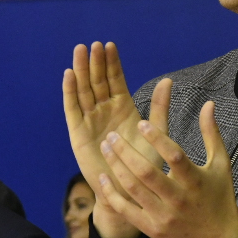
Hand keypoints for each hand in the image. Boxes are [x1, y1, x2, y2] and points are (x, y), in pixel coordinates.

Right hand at [62, 43, 164, 237]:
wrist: (129, 192)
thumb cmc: (145, 166)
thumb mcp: (155, 133)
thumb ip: (159, 107)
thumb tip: (168, 81)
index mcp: (123, 108)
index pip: (115, 80)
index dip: (112, 64)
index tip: (110, 45)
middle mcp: (105, 111)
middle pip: (97, 81)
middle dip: (95, 63)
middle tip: (94, 44)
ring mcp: (90, 121)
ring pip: (84, 90)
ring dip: (81, 71)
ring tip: (80, 51)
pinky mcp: (78, 133)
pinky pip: (73, 109)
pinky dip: (70, 92)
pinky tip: (69, 75)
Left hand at [96, 97, 237, 237]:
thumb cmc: (220, 197)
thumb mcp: (221, 164)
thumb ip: (211, 133)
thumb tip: (208, 103)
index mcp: (195, 180)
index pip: (174, 156)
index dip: (157, 139)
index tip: (141, 123)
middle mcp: (178, 199)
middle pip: (147, 172)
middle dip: (126, 151)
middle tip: (112, 135)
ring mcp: (163, 216)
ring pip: (133, 189)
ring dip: (116, 166)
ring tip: (106, 148)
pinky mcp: (152, 229)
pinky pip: (126, 210)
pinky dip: (112, 193)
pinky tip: (104, 177)